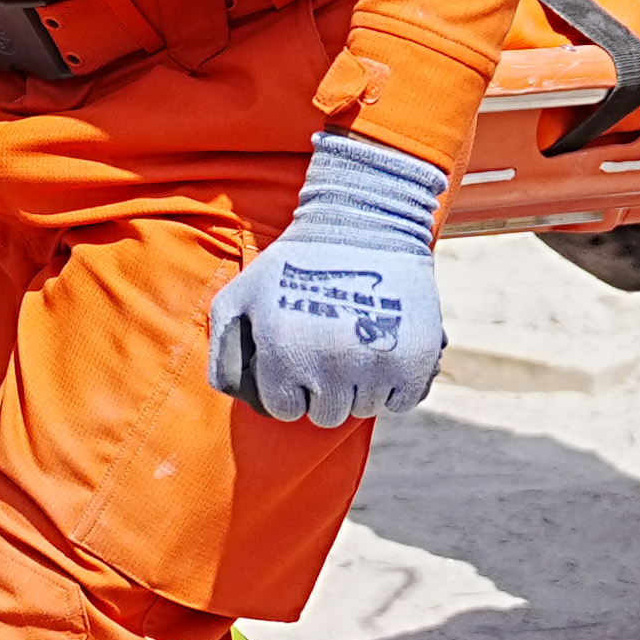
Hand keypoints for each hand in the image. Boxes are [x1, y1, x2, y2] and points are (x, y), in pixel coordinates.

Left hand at [209, 137, 451, 424]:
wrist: (363, 224)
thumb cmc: (294, 263)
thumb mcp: (241, 295)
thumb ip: (223, 349)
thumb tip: (235, 395)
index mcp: (282, 352)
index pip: (285, 409)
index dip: (290, 386)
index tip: (299, 359)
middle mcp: (327, 364)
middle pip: (326, 414)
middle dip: (324, 388)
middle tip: (330, 348)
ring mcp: (374, 364)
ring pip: (364, 409)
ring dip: (359, 385)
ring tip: (356, 341)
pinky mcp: (415, 361)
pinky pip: (402, 403)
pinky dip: (396, 384)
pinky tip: (385, 349)